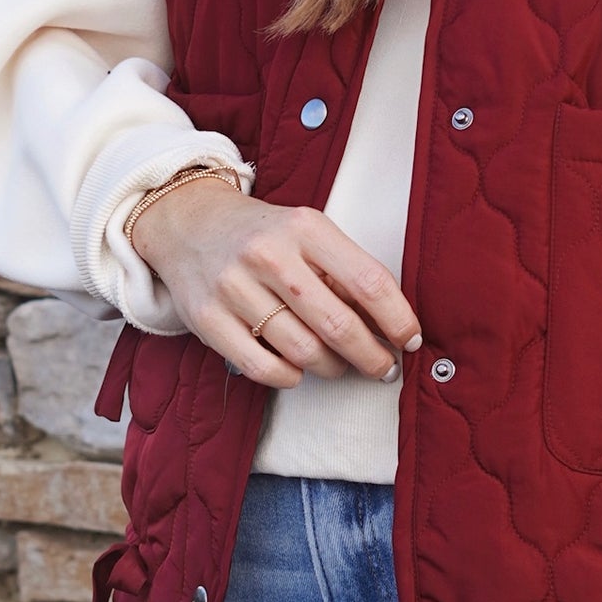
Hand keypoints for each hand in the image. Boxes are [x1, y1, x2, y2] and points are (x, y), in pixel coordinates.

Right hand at [129, 174, 421, 390]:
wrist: (191, 224)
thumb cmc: (265, 235)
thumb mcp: (308, 231)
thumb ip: (343, 270)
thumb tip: (389, 324)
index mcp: (305, 227)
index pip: (368, 281)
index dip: (398, 318)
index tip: (411, 340)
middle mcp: (270, 255)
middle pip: (338, 324)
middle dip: (372, 356)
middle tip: (385, 368)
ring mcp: (235, 287)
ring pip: (303, 351)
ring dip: (332, 368)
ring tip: (340, 366)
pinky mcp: (208, 319)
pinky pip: (263, 368)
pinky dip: (290, 378)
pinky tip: (298, 370)